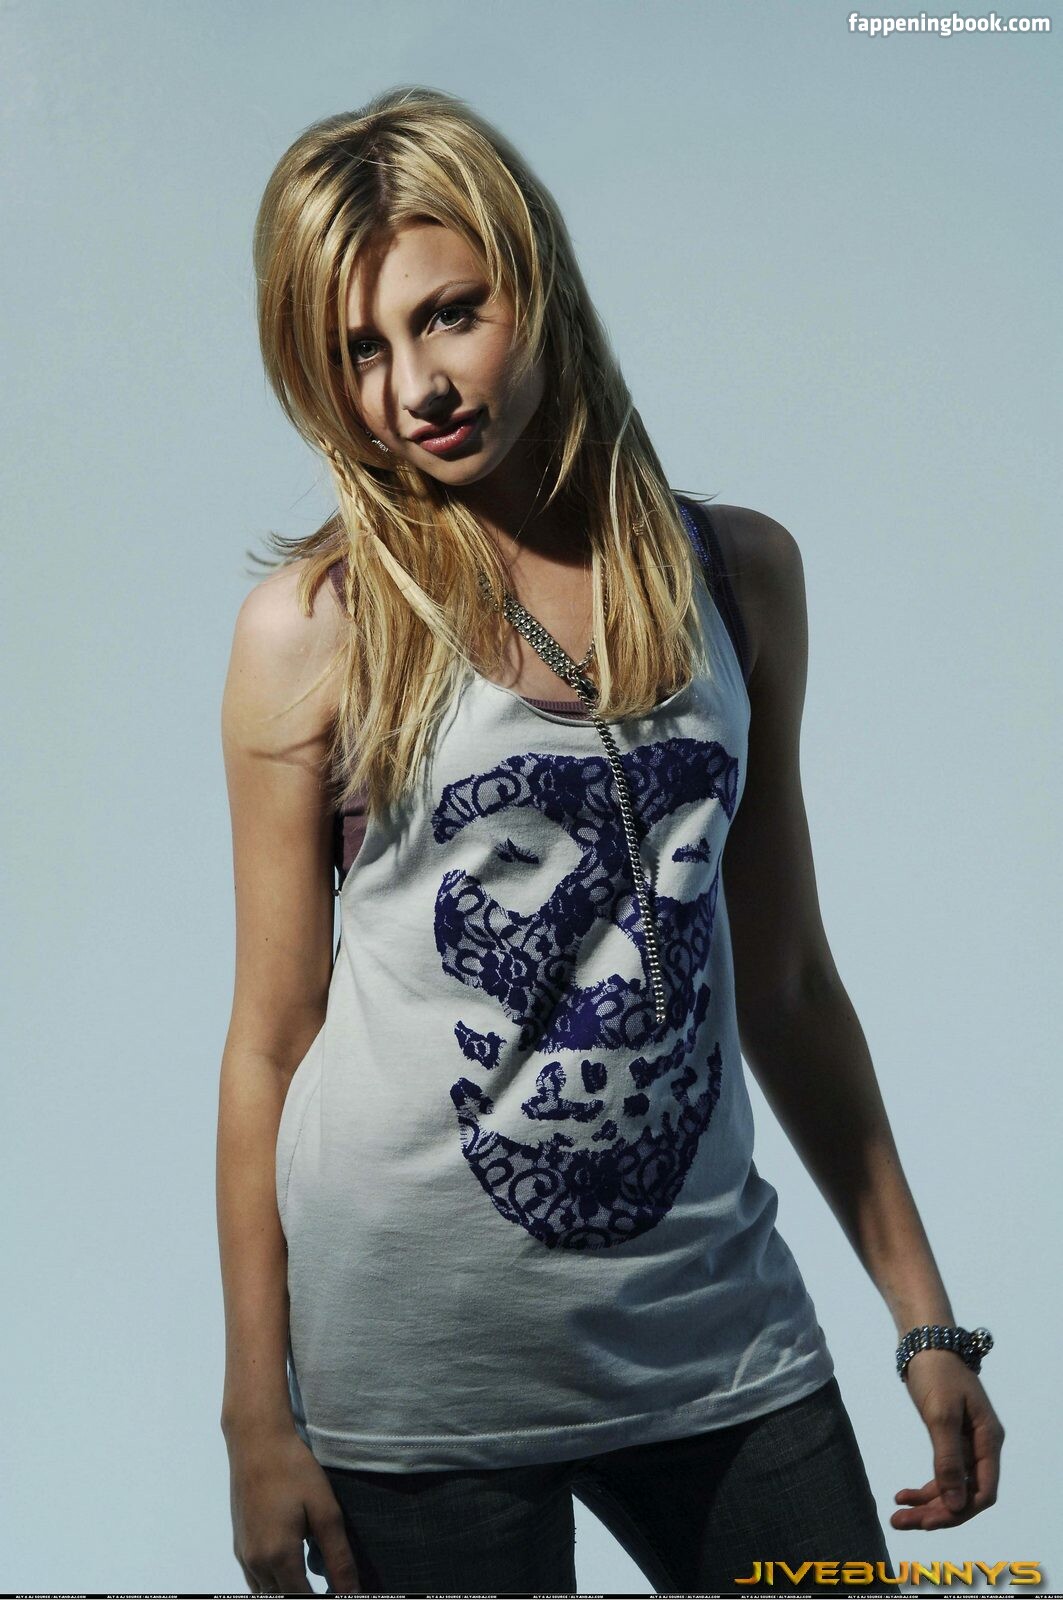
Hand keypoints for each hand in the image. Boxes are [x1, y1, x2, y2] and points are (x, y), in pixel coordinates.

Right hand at [226, 1419, 361, 1593]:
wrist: (257, 1440)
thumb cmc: (294, 1470)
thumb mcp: (325, 1511)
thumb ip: (339, 1557)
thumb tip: (351, 1592)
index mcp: (279, 1556)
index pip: (302, 1599)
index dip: (324, 1598)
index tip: (341, 1590)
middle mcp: (256, 1562)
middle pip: (282, 1597)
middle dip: (305, 1594)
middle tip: (330, 1582)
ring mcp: (244, 1553)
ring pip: (267, 1591)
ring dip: (288, 1588)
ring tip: (313, 1575)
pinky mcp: (239, 1543)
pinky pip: (255, 1578)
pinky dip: (274, 1579)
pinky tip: (292, 1561)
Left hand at [890, 1350, 1004, 1530]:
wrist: (925, 1340)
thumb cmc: (936, 1372)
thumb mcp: (941, 1415)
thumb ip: (949, 1461)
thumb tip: (956, 1505)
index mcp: (988, 1441)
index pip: (982, 1493)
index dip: (957, 1512)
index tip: (927, 1521)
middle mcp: (982, 1447)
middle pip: (965, 1495)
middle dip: (936, 1513)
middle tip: (900, 1523)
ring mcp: (967, 1444)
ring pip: (952, 1487)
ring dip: (926, 1504)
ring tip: (896, 1516)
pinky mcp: (950, 1438)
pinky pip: (943, 1473)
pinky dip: (924, 1487)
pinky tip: (902, 1495)